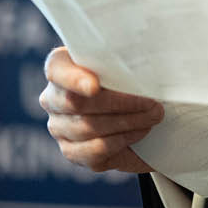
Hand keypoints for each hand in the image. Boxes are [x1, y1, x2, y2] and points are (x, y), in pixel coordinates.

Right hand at [39, 46, 163, 173]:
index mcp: (61, 66)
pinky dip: (123, 139)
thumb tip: (145, 57)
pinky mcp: (73, 152)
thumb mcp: (127, 58)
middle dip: (120, 102)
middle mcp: (53, 97)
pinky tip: (142, 129)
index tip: (95, 87)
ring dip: (128, 121)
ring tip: (154, 114)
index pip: (56, 68)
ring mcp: (60, 127)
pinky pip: (95, 150)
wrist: (138, 107)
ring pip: (88, 128)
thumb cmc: (131, 73)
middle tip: (151, 101)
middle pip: (77, 103)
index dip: (73, 78)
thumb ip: (125, 55)